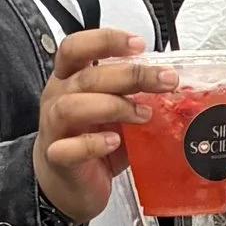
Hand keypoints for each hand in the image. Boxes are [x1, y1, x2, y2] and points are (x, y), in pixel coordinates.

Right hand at [32, 27, 159, 225]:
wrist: (67, 184)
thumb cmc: (92, 140)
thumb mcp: (113, 110)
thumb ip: (132, 94)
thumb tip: (172, 80)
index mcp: (69, 79)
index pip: (75, 47)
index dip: (105, 41)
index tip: (139, 45)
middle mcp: (57, 98)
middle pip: (87, 76)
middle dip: (132, 75)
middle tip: (166, 81)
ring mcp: (54, 129)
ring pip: (72, 106)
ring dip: (113, 106)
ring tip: (144, 115)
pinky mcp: (58, 159)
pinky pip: (68, 148)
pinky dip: (93, 143)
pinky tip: (115, 142)